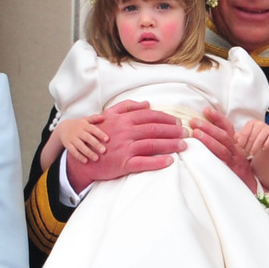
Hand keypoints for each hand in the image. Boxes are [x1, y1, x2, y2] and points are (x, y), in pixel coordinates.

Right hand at [57, 115, 107, 163]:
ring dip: (88, 152)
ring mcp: (72, 139)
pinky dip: (79, 156)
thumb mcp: (85, 120)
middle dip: (96, 144)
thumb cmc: (78, 125)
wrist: (62, 128)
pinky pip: (73, 151)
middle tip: (104, 151)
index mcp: (84, 126)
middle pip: (88, 138)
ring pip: (80, 146)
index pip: (93, 129)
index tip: (107, 139)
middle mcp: (78, 132)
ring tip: (96, 158)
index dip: (100, 134)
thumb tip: (103, 117)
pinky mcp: (68, 145)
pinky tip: (85, 161)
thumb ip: (94, 119)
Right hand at [66, 100, 187, 191]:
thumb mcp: (109, 116)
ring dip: (171, 144)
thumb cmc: (98, 136)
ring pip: (152, 144)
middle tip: (187, 133)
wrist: (82, 158)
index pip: (150, 116)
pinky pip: (144, 163)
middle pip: (155, 129)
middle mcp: (125, 132)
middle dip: (173, 130)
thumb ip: (127, 106)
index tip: (178, 122)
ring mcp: (124, 148)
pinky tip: (170, 161)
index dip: (167, 118)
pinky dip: (158, 162)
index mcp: (123, 120)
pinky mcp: (123, 164)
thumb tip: (147, 103)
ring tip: (184, 145)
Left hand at [191, 106, 256, 191]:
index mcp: (236, 145)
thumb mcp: (233, 156)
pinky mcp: (231, 172)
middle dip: (209, 127)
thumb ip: (222, 146)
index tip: (206, 110)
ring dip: (209, 139)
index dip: (217, 118)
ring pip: (222, 148)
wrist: (253, 189)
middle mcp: (236, 151)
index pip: (227, 128)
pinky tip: (200, 154)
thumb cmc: (239, 172)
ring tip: (195, 133)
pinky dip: (212, 157)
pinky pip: (222, 163)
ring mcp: (234, 162)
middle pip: (224, 135)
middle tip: (194, 121)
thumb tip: (202, 135)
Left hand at [236, 119, 268, 189]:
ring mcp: (267, 128)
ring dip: (255, 148)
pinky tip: (263, 149)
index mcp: (250, 123)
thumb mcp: (241, 141)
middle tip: (245, 154)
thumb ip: (233, 139)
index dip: (241, 143)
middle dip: (247, 147)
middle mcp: (259, 124)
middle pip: (250, 137)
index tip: (239, 149)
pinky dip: (265, 146)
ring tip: (252, 154)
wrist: (265, 148)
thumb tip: (220, 140)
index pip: (243, 133)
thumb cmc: (251, 144)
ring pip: (259, 139)